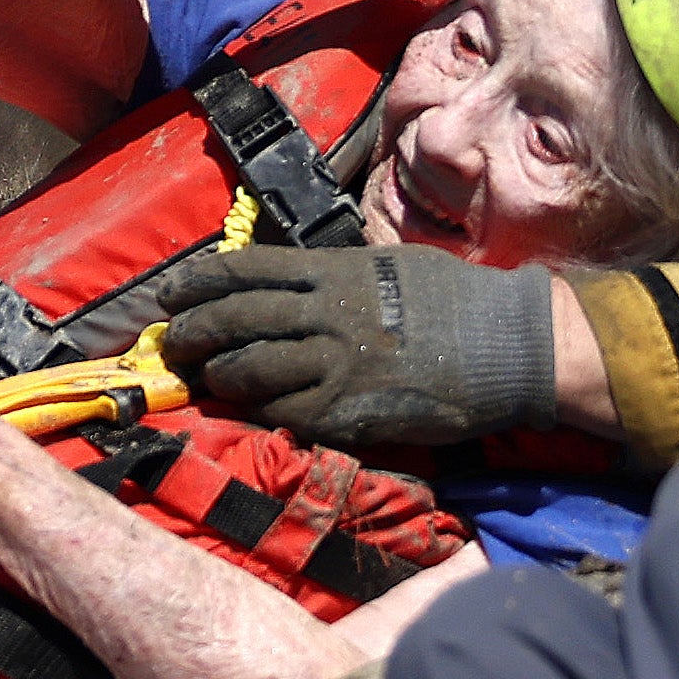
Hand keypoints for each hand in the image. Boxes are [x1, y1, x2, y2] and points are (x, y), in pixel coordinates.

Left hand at [151, 243, 564, 445]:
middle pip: (235, 318)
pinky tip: (251, 409)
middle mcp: (324, 313)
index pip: (247, 270)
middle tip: (174, 340)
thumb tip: (300, 283)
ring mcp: (334, 363)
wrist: (506, 346)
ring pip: (249, 368)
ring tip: (206, 377)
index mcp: (334, 271)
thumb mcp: (391, 266)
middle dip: (193, 330)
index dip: (200, 282)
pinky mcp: (348, 411)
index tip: (172, 293)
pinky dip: (261, 409)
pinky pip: (285, 412)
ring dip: (219, 374)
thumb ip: (340, 275)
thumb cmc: (457, 300)